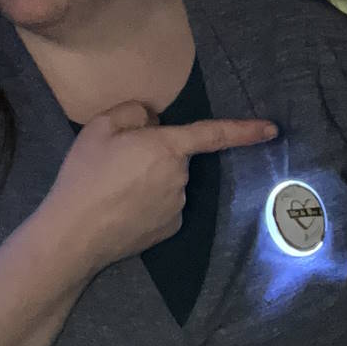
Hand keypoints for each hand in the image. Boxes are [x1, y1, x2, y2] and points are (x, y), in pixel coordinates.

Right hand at [38, 101, 276, 274]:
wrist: (73, 234)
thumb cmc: (85, 176)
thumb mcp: (99, 127)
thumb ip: (133, 112)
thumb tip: (152, 120)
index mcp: (167, 147)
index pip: (213, 134)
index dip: (245, 130)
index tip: (272, 130)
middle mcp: (180, 178)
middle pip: (175, 156)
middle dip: (154, 154)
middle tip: (115, 162)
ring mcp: (178, 207)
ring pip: (169, 181)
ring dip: (150, 179)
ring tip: (113, 188)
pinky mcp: (170, 229)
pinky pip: (165, 205)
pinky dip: (148, 203)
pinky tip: (122, 208)